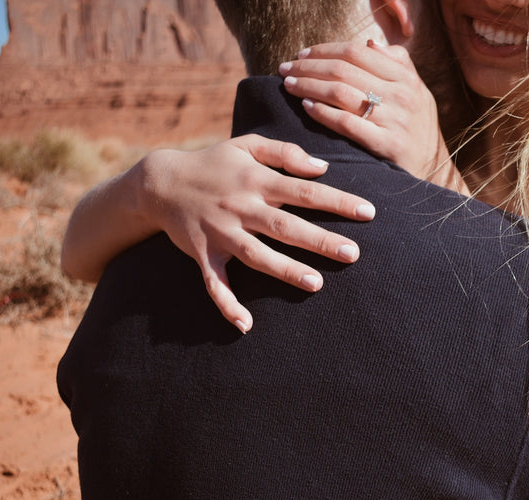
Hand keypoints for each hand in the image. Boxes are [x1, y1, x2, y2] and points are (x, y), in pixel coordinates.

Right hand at [137, 135, 376, 332]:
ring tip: (316, 283)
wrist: (160, 181)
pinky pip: (215, 283)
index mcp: (256, 180)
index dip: (337, 201)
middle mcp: (240, 206)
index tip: (368, 212)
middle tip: (352, 254)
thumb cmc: (213, 163)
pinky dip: (227, 304)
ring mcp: (221, 232)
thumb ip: (285, 153)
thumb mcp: (246, 146)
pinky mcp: (204, 254)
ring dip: (285, 270)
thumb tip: (322, 168)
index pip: (304, 191)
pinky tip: (246, 325)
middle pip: (285, 226)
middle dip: (319, 240)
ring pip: (256, 255)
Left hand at [279, 41, 468, 193]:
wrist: (434, 171)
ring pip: (341, 93)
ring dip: (309, 86)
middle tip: (286, 69)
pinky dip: (323, 112)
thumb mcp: (417, 91)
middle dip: (309, 66)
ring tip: (290, 86)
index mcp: (406, 77)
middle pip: (344, 70)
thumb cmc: (418, 129)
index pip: (357, 52)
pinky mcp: (386, 144)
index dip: (325, 49)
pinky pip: (347, 123)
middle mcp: (402, 95)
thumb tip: (371, 43)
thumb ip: (398, 64)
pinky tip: (307, 107)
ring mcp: (394, 120)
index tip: (303, 54)